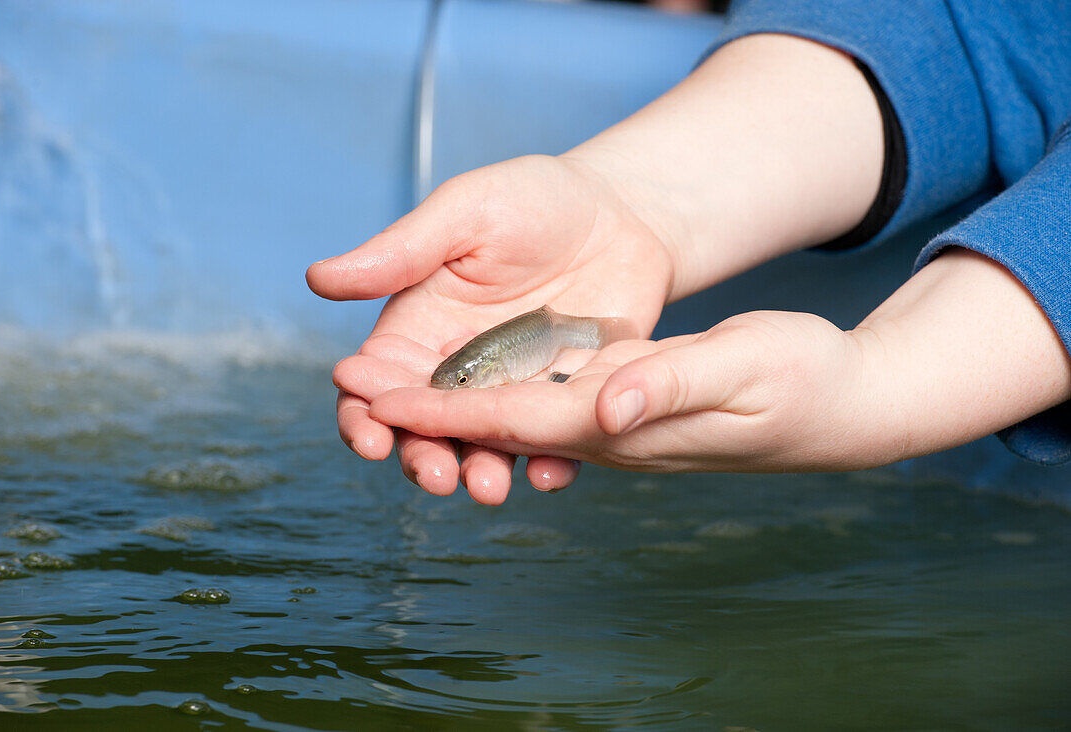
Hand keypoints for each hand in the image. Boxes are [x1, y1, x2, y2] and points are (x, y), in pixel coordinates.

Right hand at [307, 154, 675, 502]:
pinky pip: (554, 441)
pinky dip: (550, 463)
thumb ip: (400, 252)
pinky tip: (549, 473)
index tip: (370, 436)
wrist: (619, 211)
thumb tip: (317, 278)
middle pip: (427, 428)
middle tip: (438, 474)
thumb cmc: (531, 199)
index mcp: (418, 328)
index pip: (377, 384)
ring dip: (481, 473)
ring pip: (486, 445)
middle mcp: (460, 370)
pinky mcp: (565, 400)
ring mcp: (514, 390)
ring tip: (488, 488)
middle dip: (423, 456)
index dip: (365, 414)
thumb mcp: (464, 213)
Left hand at [363, 311, 885, 473]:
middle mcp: (610, 430)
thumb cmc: (801, 382)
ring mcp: (617, 421)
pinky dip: (498, 395)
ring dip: (452, 410)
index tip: (379, 400)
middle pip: (500, 428)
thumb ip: (671, 383)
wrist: (838, 401)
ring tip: (386, 393)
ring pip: (516, 418)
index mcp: (625, 423)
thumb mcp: (744, 367)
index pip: (515, 421)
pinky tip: (468, 382)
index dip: (444, 411)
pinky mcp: (627, 402)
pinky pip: (549, 402)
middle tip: (352, 398)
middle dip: (427, 419)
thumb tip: (602, 407)